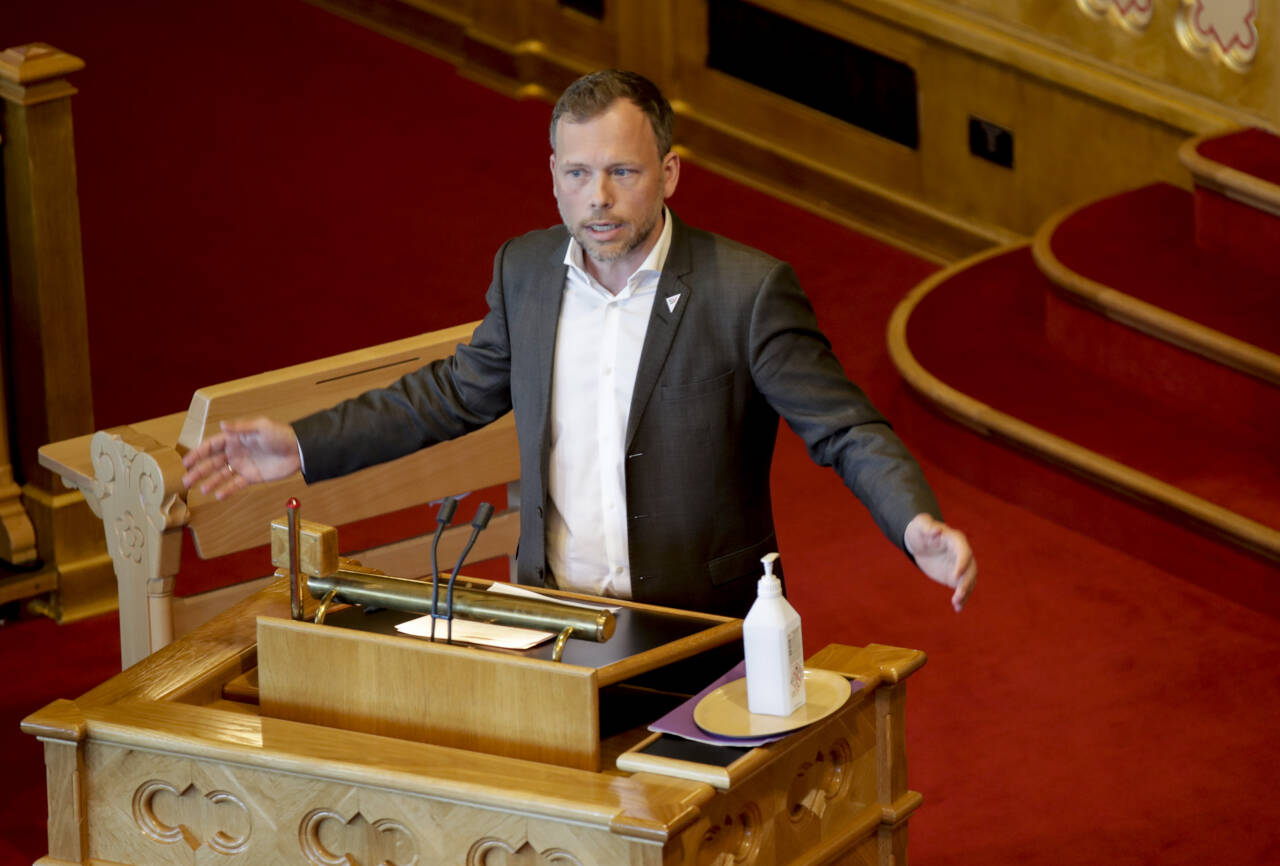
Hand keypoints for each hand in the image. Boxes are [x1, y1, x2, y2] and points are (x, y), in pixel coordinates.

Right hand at [180, 417, 301, 499]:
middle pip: (212, 462)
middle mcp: (236, 452)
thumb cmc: (281, 435)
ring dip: (210, 481)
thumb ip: (241, 428)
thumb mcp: (261, 427)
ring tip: (200, 489)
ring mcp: (243, 465)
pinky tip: (218, 495)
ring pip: (221, 475)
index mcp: (235, 438)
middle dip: (198, 471)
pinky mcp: (252, 477)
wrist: (299, 451)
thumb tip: (222, 424)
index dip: (198, 453)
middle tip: (186, 481)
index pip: (211, 446)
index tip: (186, 462)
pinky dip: (227, 489)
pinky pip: (236, 484)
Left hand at [904, 513, 976, 611]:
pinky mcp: (955, 577)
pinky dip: (962, 598)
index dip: (962, 563)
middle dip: (966, 582)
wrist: (920, 543)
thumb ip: (928, 527)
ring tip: (956, 603)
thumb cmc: (921, 530)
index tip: (956, 575)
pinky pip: (962, 588)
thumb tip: (936, 530)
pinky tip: (958, 608)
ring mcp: (961, 566)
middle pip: (970, 569)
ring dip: (965, 592)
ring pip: (968, 581)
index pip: (964, 552)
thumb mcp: (920, 526)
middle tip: (958, 594)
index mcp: (956, 540)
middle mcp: (962, 554)